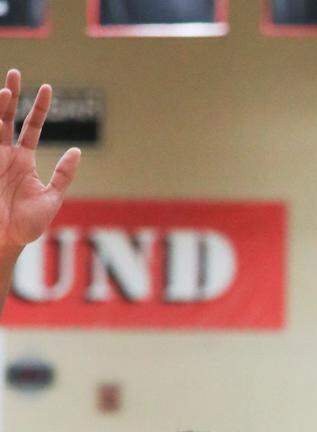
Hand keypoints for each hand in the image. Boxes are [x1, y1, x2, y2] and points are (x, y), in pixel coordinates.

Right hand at [0, 72, 79, 256]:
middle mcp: (6, 154)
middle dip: (12, 94)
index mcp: (24, 160)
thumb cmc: (27, 225)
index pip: (32, 126)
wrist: (5, 241)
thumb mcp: (51, 199)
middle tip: (15, 73)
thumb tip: (76, 150)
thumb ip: (63, 175)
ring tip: (7, 90)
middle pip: (8, 116)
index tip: (48, 88)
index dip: (39, 108)